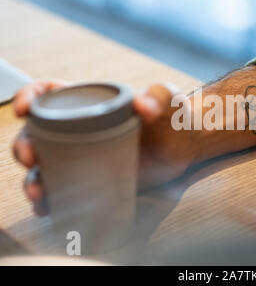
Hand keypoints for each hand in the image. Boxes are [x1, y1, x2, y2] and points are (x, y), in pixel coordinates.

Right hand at [12, 80, 201, 215]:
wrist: (185, 147)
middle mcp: (82, 130)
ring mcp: (87, 156)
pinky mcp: (96, 179)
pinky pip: (65, 190)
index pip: (52, 94)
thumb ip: (159, 96)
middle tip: (31, 156)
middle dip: (25, 146)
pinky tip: (50, 207)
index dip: (31, 97)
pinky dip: (53, 200)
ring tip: (40, 191)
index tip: (24, 109)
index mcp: (92, 104)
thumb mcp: (169, 99)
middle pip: (39, 135)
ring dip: (35, 179)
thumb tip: (143, 107)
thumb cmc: (174, 117)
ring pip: (47, 167)